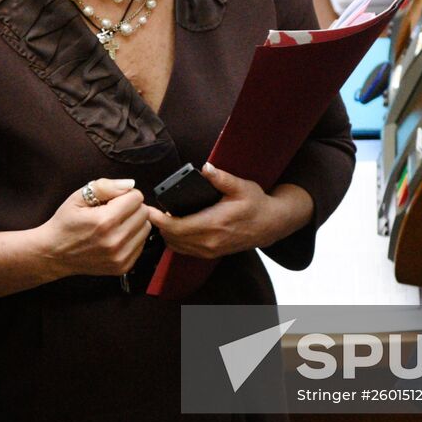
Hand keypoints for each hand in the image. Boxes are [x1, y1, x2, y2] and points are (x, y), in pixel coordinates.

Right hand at [33, 178, 151, 278]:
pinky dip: (132, 238)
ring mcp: (120, 256)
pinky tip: (115, 237)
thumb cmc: (65, 224)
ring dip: (134, 223)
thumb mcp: (78, 197)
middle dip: (131, 208)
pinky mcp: (123, 266)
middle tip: (114, 211)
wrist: (54, 253)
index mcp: (105, 221)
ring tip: (115, 224)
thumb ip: (105, 186)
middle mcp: (115, 240)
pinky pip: (141, 244)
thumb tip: (130, 184)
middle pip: (144, 213)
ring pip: (146, 228)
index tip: (113, 200)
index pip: (137, 198)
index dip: (125, 195)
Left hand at [146, 163, 312, 258]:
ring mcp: (210, 250)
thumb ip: (221, 178)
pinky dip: (175, 240)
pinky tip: (173, 227)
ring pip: (176, 246)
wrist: (271, 225)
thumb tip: (206, 168)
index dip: (159, 220)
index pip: (177, 227)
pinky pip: (185, 250)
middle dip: (159, 225)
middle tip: (151, 210)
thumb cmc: (256, 204)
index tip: (150, 209)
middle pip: (172, 238)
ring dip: (166, 233)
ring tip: (160, 217)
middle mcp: (210, 241)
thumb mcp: (241, 186)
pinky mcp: (211, 253)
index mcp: (214, 224)